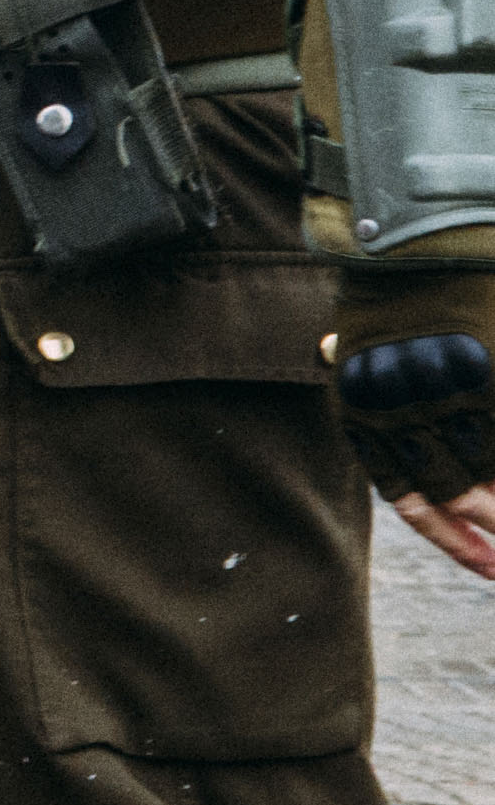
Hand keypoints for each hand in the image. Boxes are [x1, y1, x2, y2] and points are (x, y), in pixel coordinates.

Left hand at [339, 272, 494, 584]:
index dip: (453, 538)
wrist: (419, 237)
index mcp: (367, 414)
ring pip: (492, 479)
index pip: (413, 500)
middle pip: (460, 498)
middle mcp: (404, 418)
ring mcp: (454, 403)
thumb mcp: (355, 314)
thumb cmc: (391, 272)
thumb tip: (326, 351)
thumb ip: (355, 352)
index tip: (487, 566)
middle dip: (494, 531)